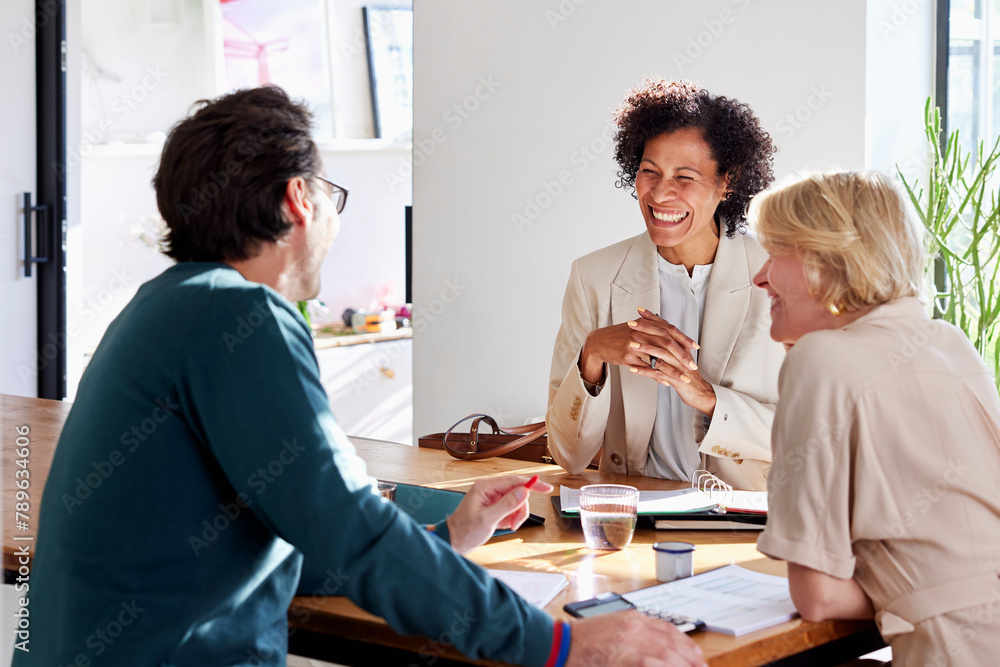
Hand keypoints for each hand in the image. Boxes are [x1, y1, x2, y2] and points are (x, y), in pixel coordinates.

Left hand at [446, 475, 552, 554]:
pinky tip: (503, 525)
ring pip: (517, 501)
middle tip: (516, 522)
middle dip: (520, 508)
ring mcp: (493, 497)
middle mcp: (490, 489)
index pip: (514, 480)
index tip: (546, 488)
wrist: (455, 541)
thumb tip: (524, 491)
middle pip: (517, 491)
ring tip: (508, 526)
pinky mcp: (495, 506)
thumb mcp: (487, 519)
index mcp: (485, 487)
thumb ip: (506, 504)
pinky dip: (512, 518)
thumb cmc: (465, 530)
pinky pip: (512, 508)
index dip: (532, 483)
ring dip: (517, 515)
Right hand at [566, 611, 706, 666]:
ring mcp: (630, 642)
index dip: (687, 646)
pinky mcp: (626, 658)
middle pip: (672, 643)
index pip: (669, 630)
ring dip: (682, 664)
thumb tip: (656, 650)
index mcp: (632, 618)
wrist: (558, 644)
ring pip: (667, 654)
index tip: (696, 657)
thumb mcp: (611, 628)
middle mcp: (634, 627)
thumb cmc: (581, 641)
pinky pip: (651, 663)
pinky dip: (664, 666)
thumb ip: (633, 634)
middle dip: (690, 659)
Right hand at [579, 307, 697, 383]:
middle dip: (682, 356)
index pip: (670, 330)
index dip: (683, 338)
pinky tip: (666, 382)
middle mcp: (641, 333)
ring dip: (673, 370)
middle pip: (667, 344)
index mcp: (646, 325)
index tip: (695, 346)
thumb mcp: (635, 327)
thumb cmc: (617, 335)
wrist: (598, 342)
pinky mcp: (628, 357)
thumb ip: (652, 326)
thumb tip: (667, 327)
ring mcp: (634, 345)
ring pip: (658, 359)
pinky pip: (646, 368)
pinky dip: (657, 376)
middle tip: (692, 366)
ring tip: (684, 378)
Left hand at [626, 308, 716, 417]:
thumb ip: (670, 346)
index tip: (640, 311)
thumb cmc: (686, 375)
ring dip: (645, 349)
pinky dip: (645, 371)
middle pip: (663, 337)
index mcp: (680, 346)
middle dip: (646, 330)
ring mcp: (678, 365)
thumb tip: (659, 335)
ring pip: (661, 354)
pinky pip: (658, 374)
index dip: (653, 319)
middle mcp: (680, 353)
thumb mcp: (678, 358)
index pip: (666, 328)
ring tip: (631, 345)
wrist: (699, 392)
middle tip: (631, 324)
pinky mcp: (675, 378)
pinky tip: (633, 369)